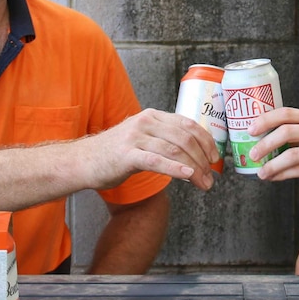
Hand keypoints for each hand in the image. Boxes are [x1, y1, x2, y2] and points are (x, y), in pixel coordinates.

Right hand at [85, 108, 219, 190]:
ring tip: (203, 183)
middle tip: (210, 178)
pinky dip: (175, 168)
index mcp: (153, 116)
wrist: (83, 161)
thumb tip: (193, 157)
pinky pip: (156, 160)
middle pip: (185, 138)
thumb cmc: (115, 152)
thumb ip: (164, 140)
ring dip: (194, 168)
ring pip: (174, 150)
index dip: (206, 141)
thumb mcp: (142, 137)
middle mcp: (146, 122)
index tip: (215, 157)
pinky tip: (188, 175)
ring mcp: (136, 137)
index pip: (188, 124)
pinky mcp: (127, 154)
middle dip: (202, 159)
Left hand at [247, 107, 298, 194]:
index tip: (250, 129)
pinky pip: (298, 171)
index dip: (265, 120)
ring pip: (290, 155)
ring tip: (261, 172)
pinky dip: (282, 175)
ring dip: (271, 164)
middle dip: (264, 143)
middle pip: (285, 131)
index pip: (286, 113)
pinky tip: (273, 177)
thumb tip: (267, 139)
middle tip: (252, 153)